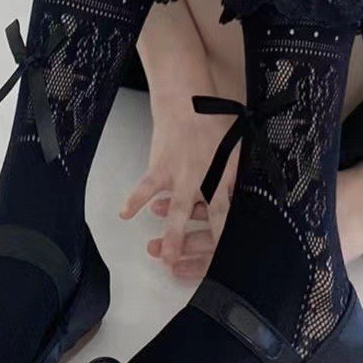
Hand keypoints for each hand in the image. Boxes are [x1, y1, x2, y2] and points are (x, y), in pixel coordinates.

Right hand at [120, 91, 235, 280]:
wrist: (188, 100)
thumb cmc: (214, 119)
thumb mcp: (235, 147)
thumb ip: (235, 174)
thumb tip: (237, 192)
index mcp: (226, 176)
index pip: (230, 210)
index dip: (229, 232)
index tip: (229, 253)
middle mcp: (206, 179)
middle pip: (207, 215)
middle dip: (204, 241)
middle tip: (201, 262)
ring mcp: (183, 175)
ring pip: (178, 210)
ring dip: (171, 234)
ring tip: (163, 256)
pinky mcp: (161, 167)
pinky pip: (146, 188)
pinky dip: (135, 201)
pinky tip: (125, 214)